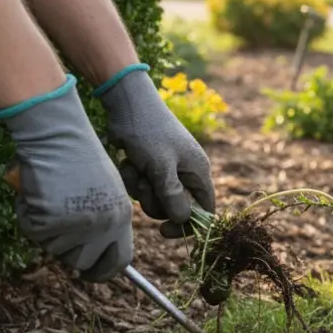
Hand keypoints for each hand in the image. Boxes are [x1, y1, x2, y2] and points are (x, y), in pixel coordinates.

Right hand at [0, 75, 133, 281]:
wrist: (58, 136)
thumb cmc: (81, 158)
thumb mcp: (106, 192)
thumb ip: (106, 222)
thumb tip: (94, 255)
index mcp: (121, 218)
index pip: (119, 262)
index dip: (103, 270)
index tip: (91, 272)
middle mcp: (101, 227)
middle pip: (83, 263)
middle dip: (70, 252)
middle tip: (60, 230)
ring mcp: (73, 228)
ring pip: (55, 249)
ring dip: (49, 230)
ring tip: (53, 197)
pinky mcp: (45, 224)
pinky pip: (34, 233)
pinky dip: (30, 216)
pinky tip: (38, 192)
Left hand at [97, 65, 215, 237]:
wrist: (127, 102)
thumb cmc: (148, 131)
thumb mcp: (161, 166)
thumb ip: (173, 195)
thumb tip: (183, 220)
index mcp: (198, 172)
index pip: (204, 210)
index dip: (187, 225)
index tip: (164, 230)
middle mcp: (186, 173)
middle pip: (175, 209)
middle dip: (156, 201)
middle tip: (146, 184)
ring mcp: (168, 169)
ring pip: (155, 199)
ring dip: (141, 188)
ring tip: (135, 167)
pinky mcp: (150, 166)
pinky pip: (143, 186)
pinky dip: (133, 177)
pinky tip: (128, 161)